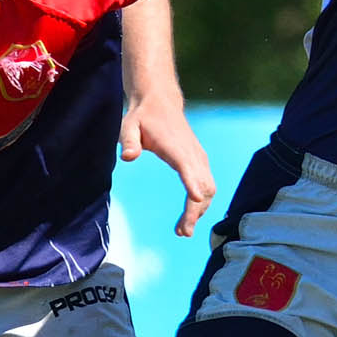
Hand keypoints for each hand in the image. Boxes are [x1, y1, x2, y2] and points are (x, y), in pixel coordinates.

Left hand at [120, 90, 217, 236]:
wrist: (161, 104)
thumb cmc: (143, 118)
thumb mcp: (129, 126)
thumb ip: (128, 141)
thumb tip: (128, 157)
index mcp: (177, 148)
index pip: (189, 169)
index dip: (193, 185)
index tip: (197, 201)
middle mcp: (193, 154)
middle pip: (204, 186)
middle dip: (195, 211)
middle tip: (181, 232)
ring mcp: (199, 158)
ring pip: (209, 188)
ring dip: (199, 210)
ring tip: (183, 229)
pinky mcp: (200, 161)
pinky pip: (207, 185)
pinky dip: (202, 202)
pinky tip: (190, 214)